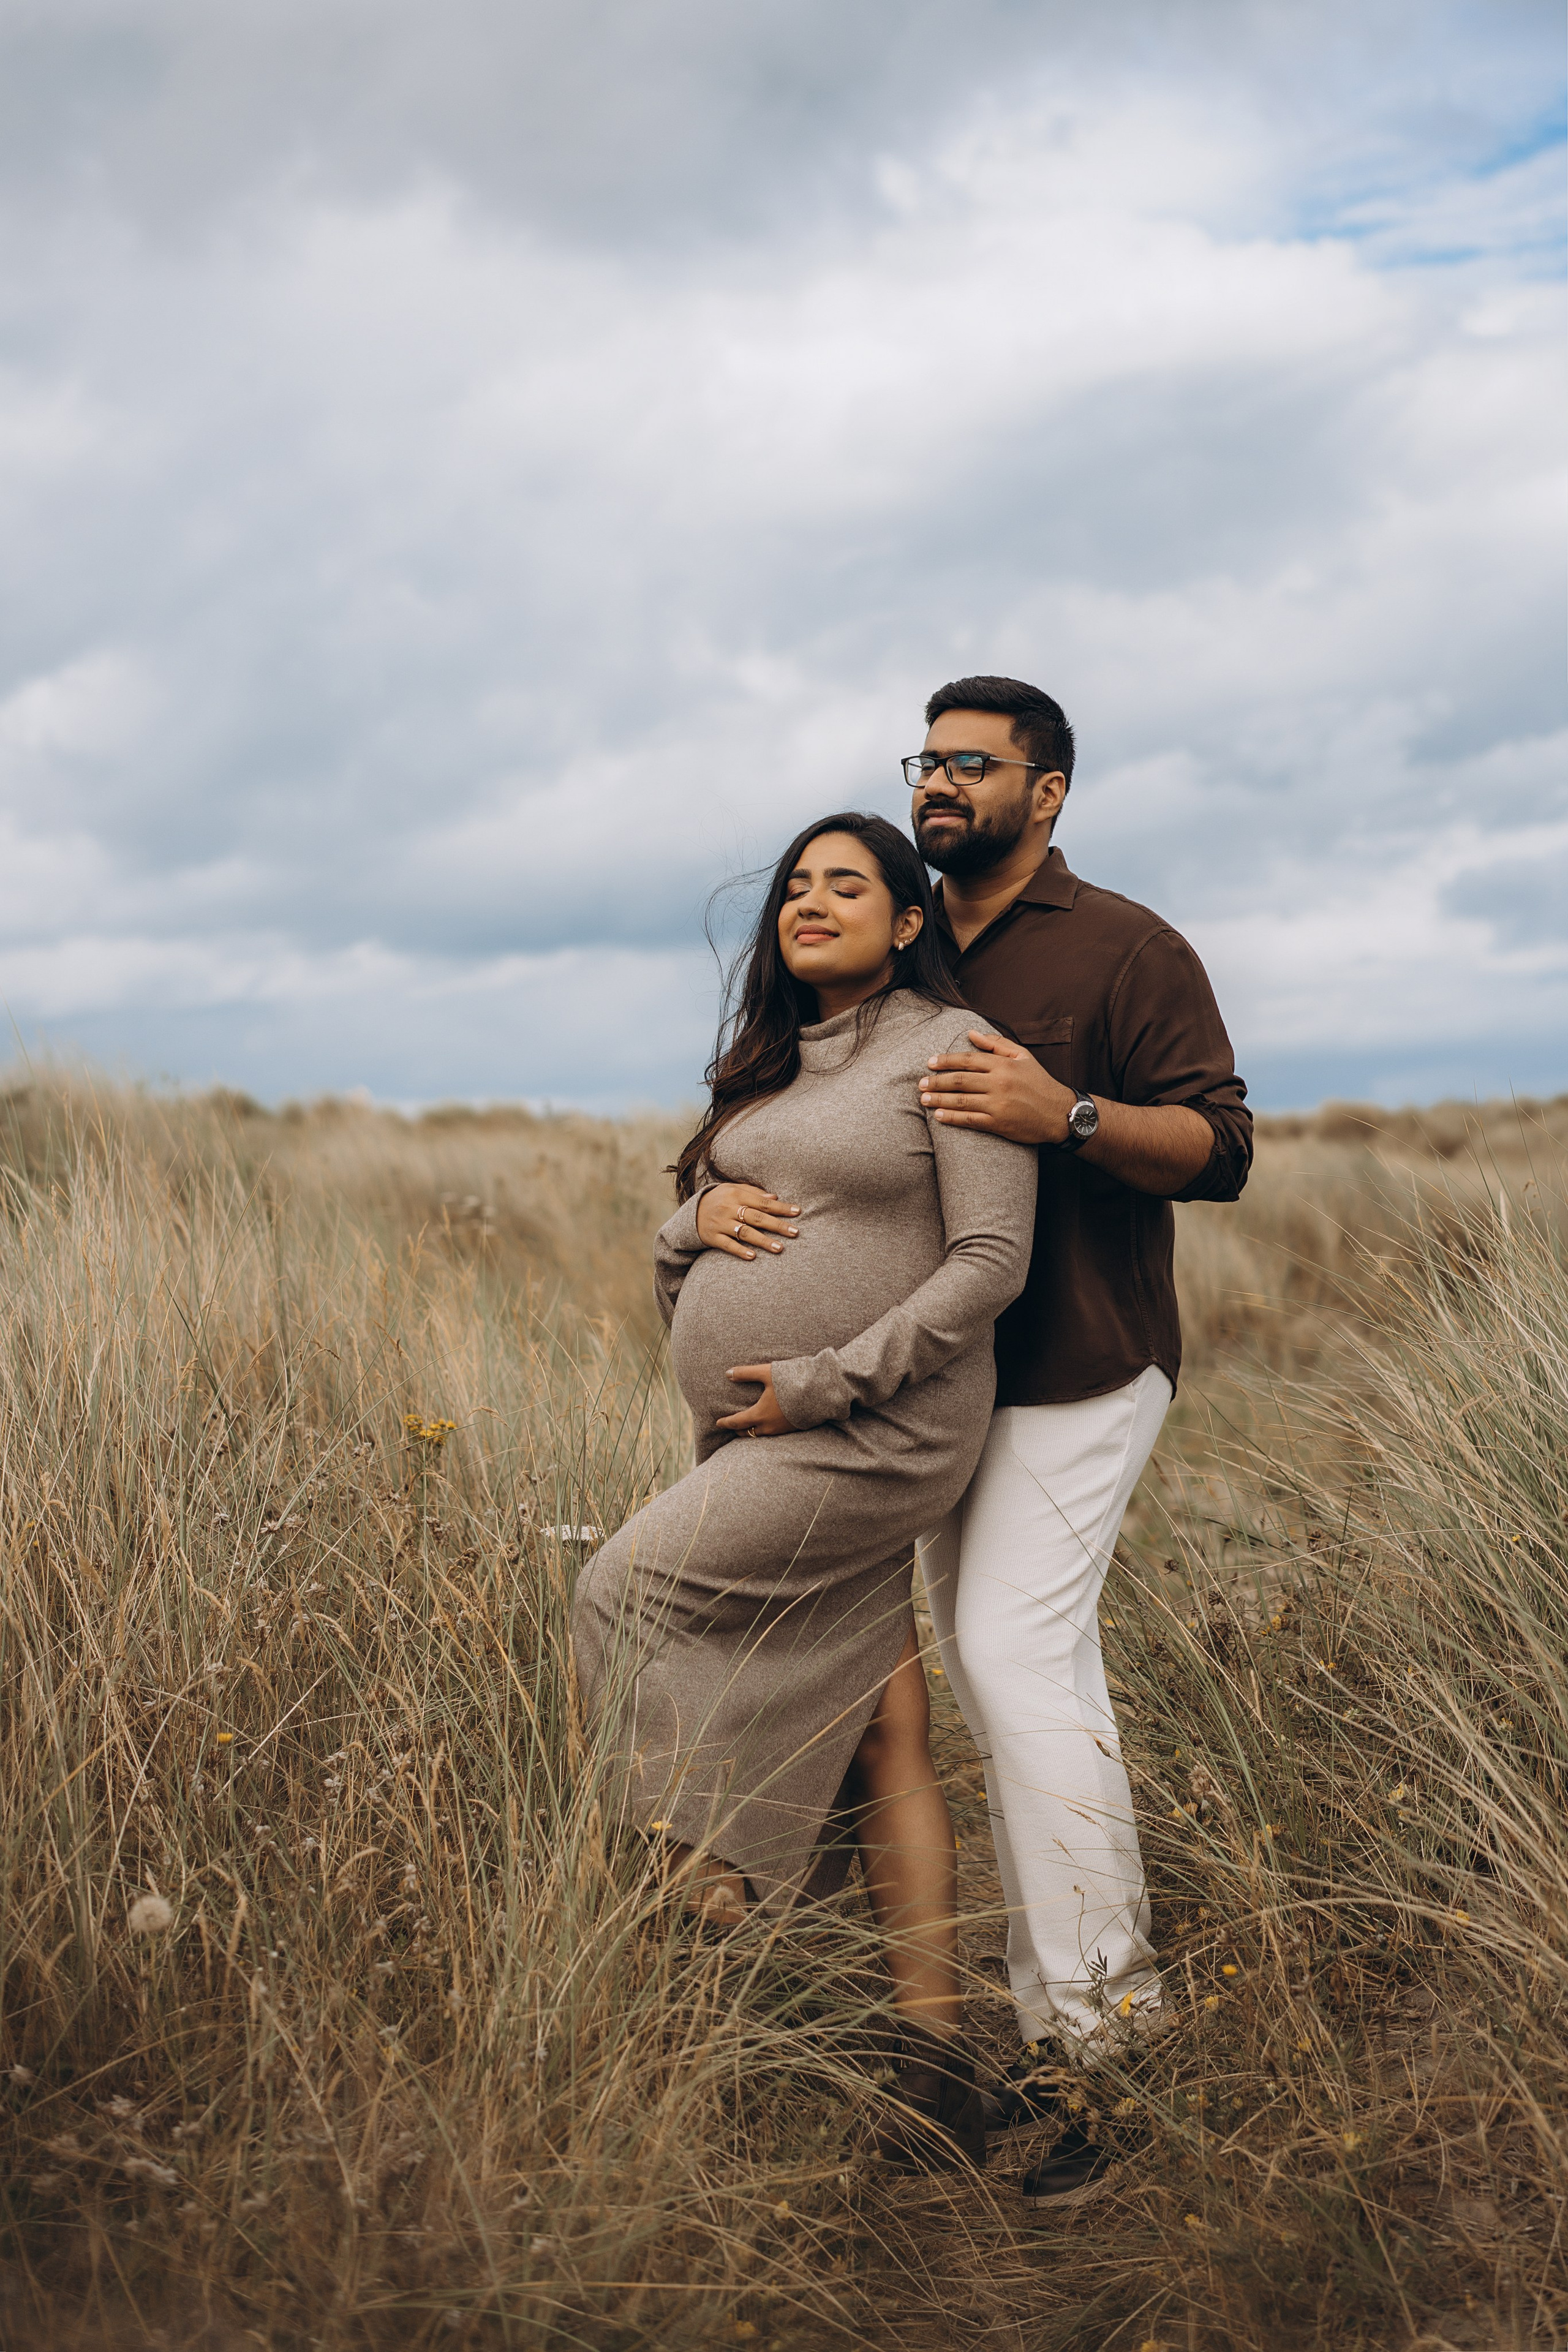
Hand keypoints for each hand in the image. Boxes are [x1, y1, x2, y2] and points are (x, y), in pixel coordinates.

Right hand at [695, 1183, 800, 1260]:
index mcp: (736, 1194)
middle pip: (757, 1218)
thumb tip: (775, 1197)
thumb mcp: (733, 1189)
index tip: (798, 1212)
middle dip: (777, 1225)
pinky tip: (753, 1256)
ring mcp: (720, 1224)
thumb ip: (753, 1192)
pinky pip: (728, 1245)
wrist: (691, 1213)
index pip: (763, 1202)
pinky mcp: (713, 1238)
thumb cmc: (719, 1200)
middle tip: (795, 1232)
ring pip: (745, 1233)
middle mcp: (728, 1208)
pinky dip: (740, 1251)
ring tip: (780, 1248)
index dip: (781, 1207)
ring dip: (763, 1241)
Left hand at [715, 1364, 794, 1437]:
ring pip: (762, 1434)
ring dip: (753, 1431)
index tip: (718, 1423)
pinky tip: (768, 1423)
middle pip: (749, 1432)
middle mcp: (769, 1426)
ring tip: (749, 1426)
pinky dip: (766, 1430)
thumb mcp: (766, 1373)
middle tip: (732, 1427)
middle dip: (739, 1430)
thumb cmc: (791, 1382)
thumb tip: (728, 1373)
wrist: (819, 1393)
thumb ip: (746, 1373)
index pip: (738, 1422)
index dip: (726, 1423)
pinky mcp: (793, 1429)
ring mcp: (782, 1430)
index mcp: (760, 1414)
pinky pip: (774, 1433)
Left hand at [919, 1030, 1076, 1144]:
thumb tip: (971, 1033)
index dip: (945, 1061)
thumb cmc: (1039, 1083)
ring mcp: (998, 1104)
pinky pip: (969, 1120)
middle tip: (920, 1083)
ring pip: (960, 1100)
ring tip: (923, 1099)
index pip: (967, 1060)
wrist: (1060, 1113)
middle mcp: (999, 1083)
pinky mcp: (999, 1123)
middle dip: (936, 1081)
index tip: (930, 1063)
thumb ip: (996, 1043)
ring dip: (938, 1099)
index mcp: (1003, 1064)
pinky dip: (952, 1117)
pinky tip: (939, 1116)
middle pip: (959, 1080)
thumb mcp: (1022, 1056)